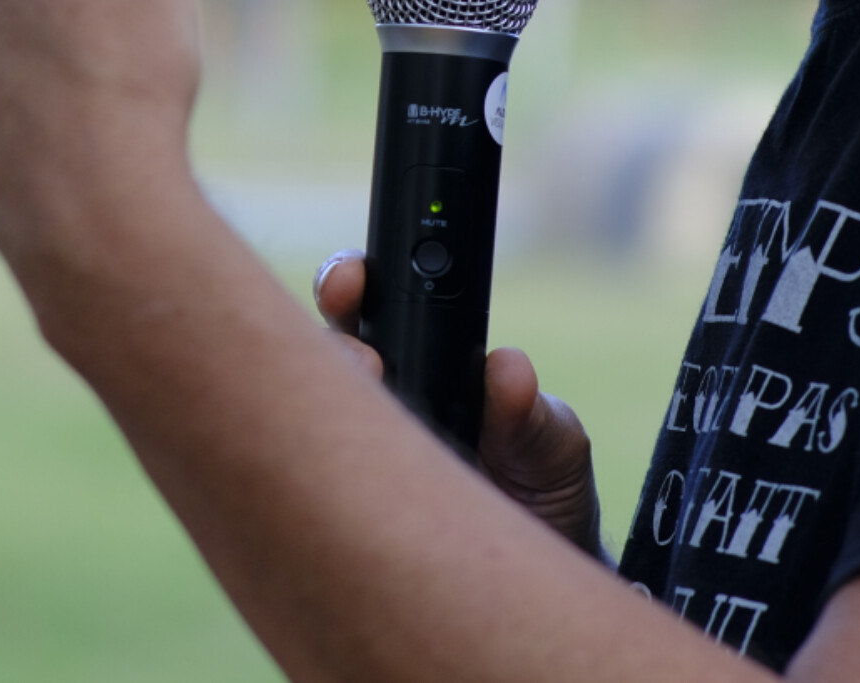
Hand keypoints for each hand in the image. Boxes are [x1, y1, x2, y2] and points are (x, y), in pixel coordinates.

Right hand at [313, 250, 606, 559]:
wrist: (540, 580)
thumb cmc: (543, 494)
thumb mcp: (552, 446)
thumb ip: (532, 412)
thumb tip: (508, 369)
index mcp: (426, 361)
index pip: (372, 303)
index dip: (352, 280)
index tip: (356, 279)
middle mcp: (381, 401)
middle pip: (318, 350)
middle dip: (330, 338)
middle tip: (368, 360)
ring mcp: (354, 457)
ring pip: (307, 416)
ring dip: (325, 408)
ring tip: (374, 412)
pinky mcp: (341, 514)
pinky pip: (311, 486)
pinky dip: (320, 480)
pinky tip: (357, 485)